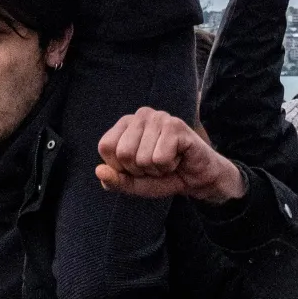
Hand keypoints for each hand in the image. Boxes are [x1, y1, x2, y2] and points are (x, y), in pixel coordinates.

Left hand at [96, 108, 246, 203]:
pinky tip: (178, 158)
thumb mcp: (135, 184)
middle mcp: (141, 115)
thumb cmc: (165, 176)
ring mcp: (159, 117)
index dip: (121, 167)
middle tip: (156, 166)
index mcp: (126, 124)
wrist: (198, 179)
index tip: (138, 167)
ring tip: (168, 162)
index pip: (105, 147)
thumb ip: (116, 180)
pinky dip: (169, 166)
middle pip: (123, 153)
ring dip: (156, 170)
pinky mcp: (175, 125)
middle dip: (140, 170)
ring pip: (142, 158)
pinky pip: (159, 158)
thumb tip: (99, 171)